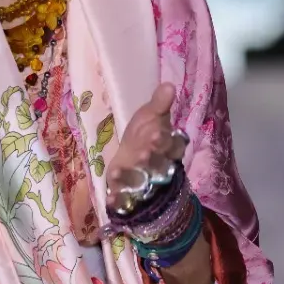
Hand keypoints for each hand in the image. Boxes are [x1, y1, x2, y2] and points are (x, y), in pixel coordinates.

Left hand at [105, 83, 189, 217]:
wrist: (131, 161)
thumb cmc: (143, 136)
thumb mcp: (150, 117)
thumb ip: (159, 104)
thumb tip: (169, 84)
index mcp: (169, 147)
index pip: (173, 146)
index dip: (166, 142)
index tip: (156, 134)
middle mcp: (161, 166)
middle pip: (160, 165)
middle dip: (151, 160)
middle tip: (142, 153)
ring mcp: (146, 182)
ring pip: (143, 181)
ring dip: (133, 177)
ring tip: (119, 170)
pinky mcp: (131, 195)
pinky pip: (127, 199)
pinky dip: (119, 199)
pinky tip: (109, 197)